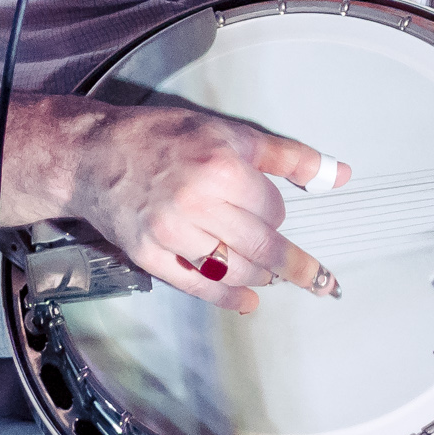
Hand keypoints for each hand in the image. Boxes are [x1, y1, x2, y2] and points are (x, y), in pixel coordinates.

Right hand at [42, 101, 346, 312]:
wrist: (93, 155)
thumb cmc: (160, 138)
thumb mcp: (226, 132)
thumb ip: (286, 155)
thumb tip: (340, 175)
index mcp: (220, 166)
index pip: (272, 208)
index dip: (276, 212)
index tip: (271, 212)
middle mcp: (196, 201)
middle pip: (261, 246)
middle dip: (293, 265)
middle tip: (319, 280)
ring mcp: (170, 232)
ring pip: (233, 270)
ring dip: (260, 278)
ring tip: (271, 278)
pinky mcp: (149, 255)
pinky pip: (197, 286)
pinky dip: (228, 299)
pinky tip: (247, 302)